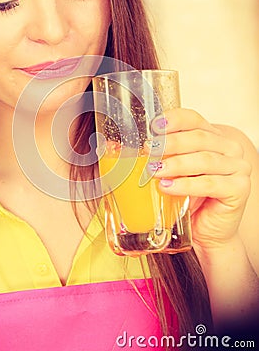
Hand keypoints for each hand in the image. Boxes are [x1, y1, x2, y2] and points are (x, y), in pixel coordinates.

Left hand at [148, 108, 251, 251]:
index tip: (153, 126)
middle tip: (148, 149)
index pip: (193, 119)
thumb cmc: (184, 199)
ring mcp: (237, 167)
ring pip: (204, 160)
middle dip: (170, 143)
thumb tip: (112, 146)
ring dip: (176, 164)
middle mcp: (228, 148)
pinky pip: (210, 183)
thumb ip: (149, 157)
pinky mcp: (239, 188)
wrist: (204, 232)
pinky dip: (187, 185)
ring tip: (154, 170)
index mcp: (211, 137)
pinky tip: (168, 187)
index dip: (173, 120)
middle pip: (198, 138)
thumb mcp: (167, 172)